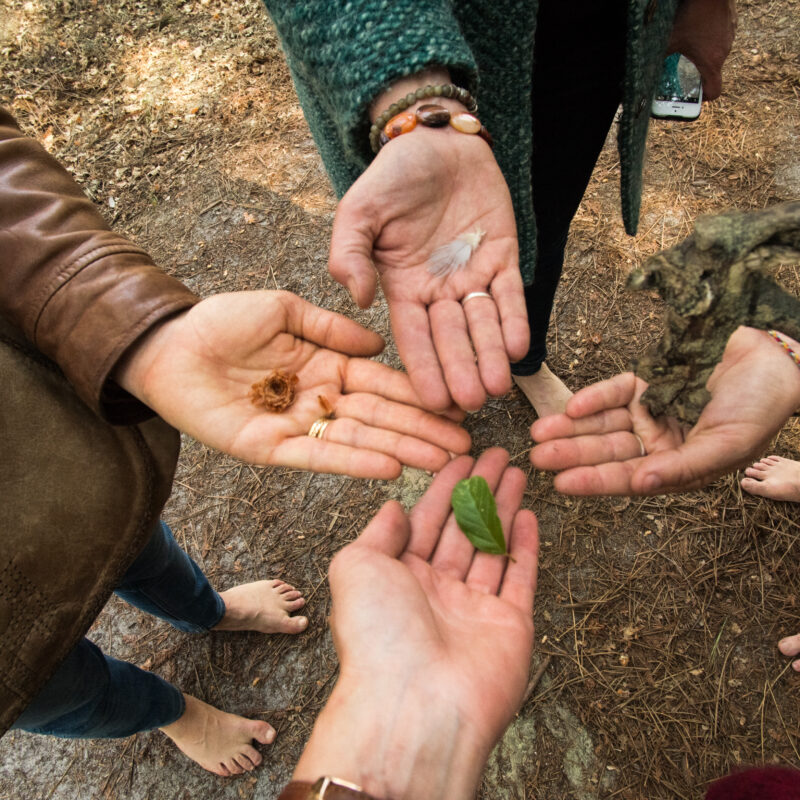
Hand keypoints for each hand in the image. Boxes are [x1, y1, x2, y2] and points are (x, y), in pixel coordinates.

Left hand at [114, 290, 469, 478]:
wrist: (169, 346)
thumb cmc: (222, 321)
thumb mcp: (284, 309)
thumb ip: (331, 328)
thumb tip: (378, 344)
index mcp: (327, 364)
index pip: (383, 382)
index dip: (418, 394)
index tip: (454, 405)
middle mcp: (320, 398)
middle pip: (381, 416)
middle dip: (422, 431)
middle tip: (464, 446)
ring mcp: (298, 426)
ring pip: (359, 440)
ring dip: (401, 450)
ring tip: (442, 461)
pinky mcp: (272, 449)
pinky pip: (319, 456)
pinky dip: (355, 462)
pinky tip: (391, 467)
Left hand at [293, 448, 539, 798]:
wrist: (415, 703)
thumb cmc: (377, 634)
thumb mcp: (355, 567)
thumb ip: (377, 533)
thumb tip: (392, 507)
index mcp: (398, 578)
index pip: (426, 519)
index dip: (444, 486)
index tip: (461, 455)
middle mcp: (436, 591)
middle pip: (463, 527)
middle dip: (480, 489)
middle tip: (498, 454)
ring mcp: (474, 609)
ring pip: (494, 545)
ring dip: (505, 507)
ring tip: (518, 471)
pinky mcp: (509, 626)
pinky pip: (520, 577)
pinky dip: (526, 546)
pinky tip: (528, 514)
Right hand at [329, 126, 527, 412]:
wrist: (436, 142)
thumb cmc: (392, 178)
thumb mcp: (358, 212)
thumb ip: (349, 254)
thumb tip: (359, 299)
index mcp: (403, 288)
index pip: (414, 338)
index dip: (424, 370)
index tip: (432, 402)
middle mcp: (439, 290)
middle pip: (451, 340)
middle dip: (461, 372)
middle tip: (471, 405)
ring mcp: (472, 275)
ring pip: (483, 324)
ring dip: (490, 356)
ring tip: (497, 388)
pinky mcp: (503, 257)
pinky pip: (510, 294)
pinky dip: (514, 319)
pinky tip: (518, 348)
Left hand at [530, 327, 799, 494]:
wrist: (775, 358)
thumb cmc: (761, 408)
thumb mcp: (727, 445)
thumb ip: (684, 468)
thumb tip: (641, 485)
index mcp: (677, 466)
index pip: (627, 478)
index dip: (594, 481)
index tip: (560, 484)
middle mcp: (659, 443)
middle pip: (607, 451)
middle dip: (572, 454)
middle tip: (536, 457)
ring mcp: (651, 412)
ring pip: (603, 423)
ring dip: (572, 429)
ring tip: (539, 432)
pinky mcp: (648, 382)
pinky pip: (615, 392)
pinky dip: (595, 398)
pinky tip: (573, 407)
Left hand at [667, 0, 736, 99]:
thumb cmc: (691, 14)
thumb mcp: (669, 40)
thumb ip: (658, 58)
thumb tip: (644, 70)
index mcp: (711, 62)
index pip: (714, 92)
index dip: (703, 97)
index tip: (693, 95)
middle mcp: (724, 51)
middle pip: (712, 71)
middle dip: (697, 73)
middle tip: (683, 70)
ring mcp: (729, 36)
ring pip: (716, 52)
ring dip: (702, 53)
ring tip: (689, 45)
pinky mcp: (731, 22)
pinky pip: (719, 36)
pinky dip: (709, 37)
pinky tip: (697, 28)